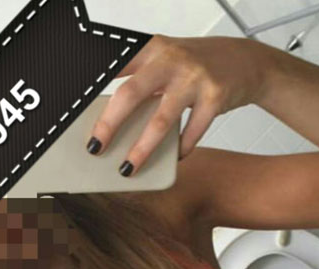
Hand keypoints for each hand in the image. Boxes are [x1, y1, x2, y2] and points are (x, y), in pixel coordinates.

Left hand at [86, 34, 273, 175]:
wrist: (247, 61)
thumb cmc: (197, 66)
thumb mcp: (166, 62)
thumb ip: (141, 84)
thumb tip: (109, 123)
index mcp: (151, 49)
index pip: (113, 64)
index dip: (90, 80)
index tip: (71, 105)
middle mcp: (170, 59)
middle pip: (130, 94)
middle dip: (108, 125)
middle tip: (95, 148)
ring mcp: (194, 77)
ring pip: (161, 120)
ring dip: (142, 149)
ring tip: (129, 168)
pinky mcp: (216, 96)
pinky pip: (193, 131)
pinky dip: (182, 148)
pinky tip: (175, 157)